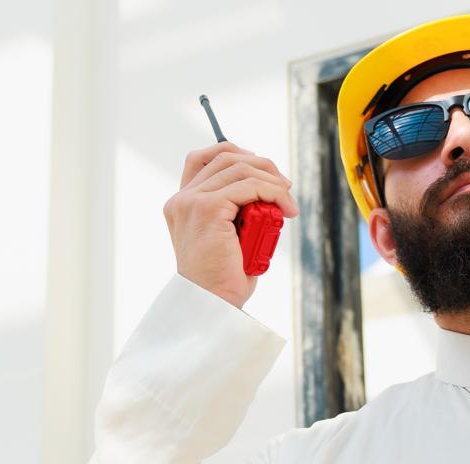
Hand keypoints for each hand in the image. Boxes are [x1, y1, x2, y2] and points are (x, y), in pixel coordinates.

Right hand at [162, 141, 298, 307]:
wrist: (212, 303)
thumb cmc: (223, 278)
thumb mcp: (227, 237)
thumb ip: (235, 211)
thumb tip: (266, 194)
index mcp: (181, 204)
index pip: (201, 158)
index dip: (234, 153)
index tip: (261, 169)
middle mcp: (182, 200)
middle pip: (225, 157)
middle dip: (261, 166)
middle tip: (285, 186)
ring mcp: (192, 202)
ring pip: (241, 168)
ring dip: (272, 181)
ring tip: (288, 201)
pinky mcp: (208, 208)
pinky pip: (250, 186)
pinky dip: (274, 192)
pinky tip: (286, 208)